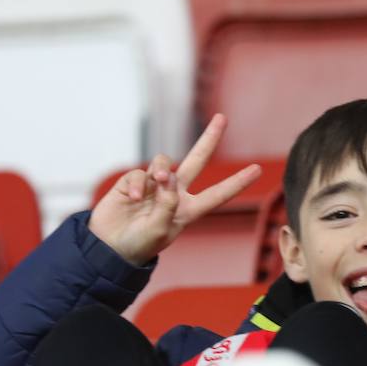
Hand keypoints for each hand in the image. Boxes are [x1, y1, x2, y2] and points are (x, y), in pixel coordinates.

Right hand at [88, 114, 261, 265]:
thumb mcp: (160, 230)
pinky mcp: (132, 182)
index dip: (237, 183)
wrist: (109, 247)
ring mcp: (154, 186)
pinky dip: (139, 183)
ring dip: (162, 170)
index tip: (257, 170)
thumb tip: (169, 176)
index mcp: (188, 209)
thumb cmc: (139, 244)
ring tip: (158, 182)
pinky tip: (135, 198)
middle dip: (209, 139)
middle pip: (196, 160)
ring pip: (164, 163)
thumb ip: (168, 204)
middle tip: (222, 118)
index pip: (218, 194)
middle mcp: (174, 193)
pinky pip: (140, 173)